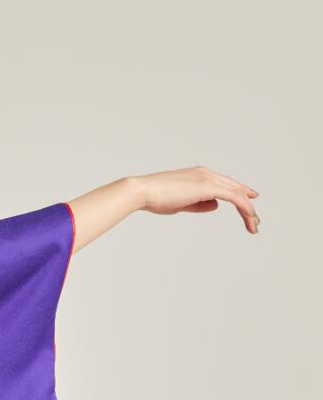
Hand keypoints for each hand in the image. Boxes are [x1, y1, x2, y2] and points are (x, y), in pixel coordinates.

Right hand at [135, 166, 259, 232]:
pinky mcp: (208, 186)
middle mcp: (206, 173)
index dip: (240, 192)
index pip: (225, 183)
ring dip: (247, 210)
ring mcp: (208, 178)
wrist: (144, 191)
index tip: (250, 200)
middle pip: (234, 188)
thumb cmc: (156, 198)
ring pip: (237, 193)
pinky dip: (243, 207)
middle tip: (255, 221)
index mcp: (199, 175)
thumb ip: (199, 204)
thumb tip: (215, 206)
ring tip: (254, 225)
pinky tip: (249, 217)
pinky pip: (233, 196)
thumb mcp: (182, 203)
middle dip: (247, 205)